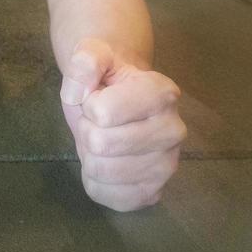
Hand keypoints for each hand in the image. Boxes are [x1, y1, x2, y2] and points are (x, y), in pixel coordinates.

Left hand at [60, 37, 185, 211]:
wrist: (117, 99)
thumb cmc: (106, 78)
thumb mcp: (92, 54)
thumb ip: (84, 61)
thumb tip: (77, 92)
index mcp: (162, 93)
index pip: (103, 112)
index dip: (88, 104)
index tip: (97, 97)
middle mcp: (173, 131)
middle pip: (100, 144)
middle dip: (86, 130)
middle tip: (97, 121)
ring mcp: (167, 166)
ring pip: (100, 171)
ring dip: (89, 155)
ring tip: (102, 138)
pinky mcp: (153, 193)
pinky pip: (107, 196)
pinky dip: (95, 181)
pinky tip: (106, 163)